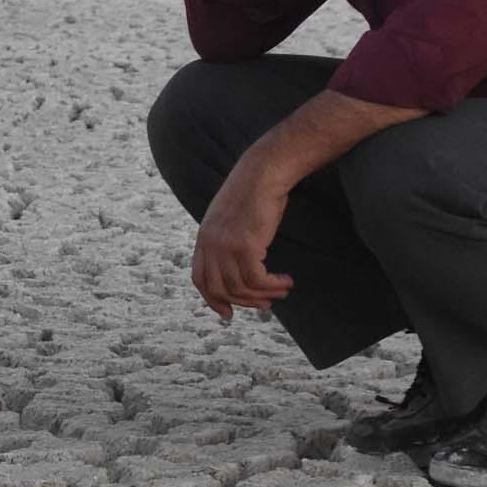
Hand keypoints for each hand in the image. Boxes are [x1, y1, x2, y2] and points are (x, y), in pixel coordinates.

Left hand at [191, 159, 294, 320]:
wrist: (263, 172)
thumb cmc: (255, 193)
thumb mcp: (233, 220)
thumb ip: (229, 242)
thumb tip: (241, 268)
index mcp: (203, 238)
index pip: (200, 279)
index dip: (213, 300)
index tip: (228, 314)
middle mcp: (210, 244)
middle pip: (220, 289)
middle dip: (244, 302)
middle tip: (265, 305)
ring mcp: (225, 245)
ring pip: (240, 287)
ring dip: (264, 294)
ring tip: (281, 291)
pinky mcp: (244, 245)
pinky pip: (256, 280)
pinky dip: (272, 286)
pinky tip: (285, 282)